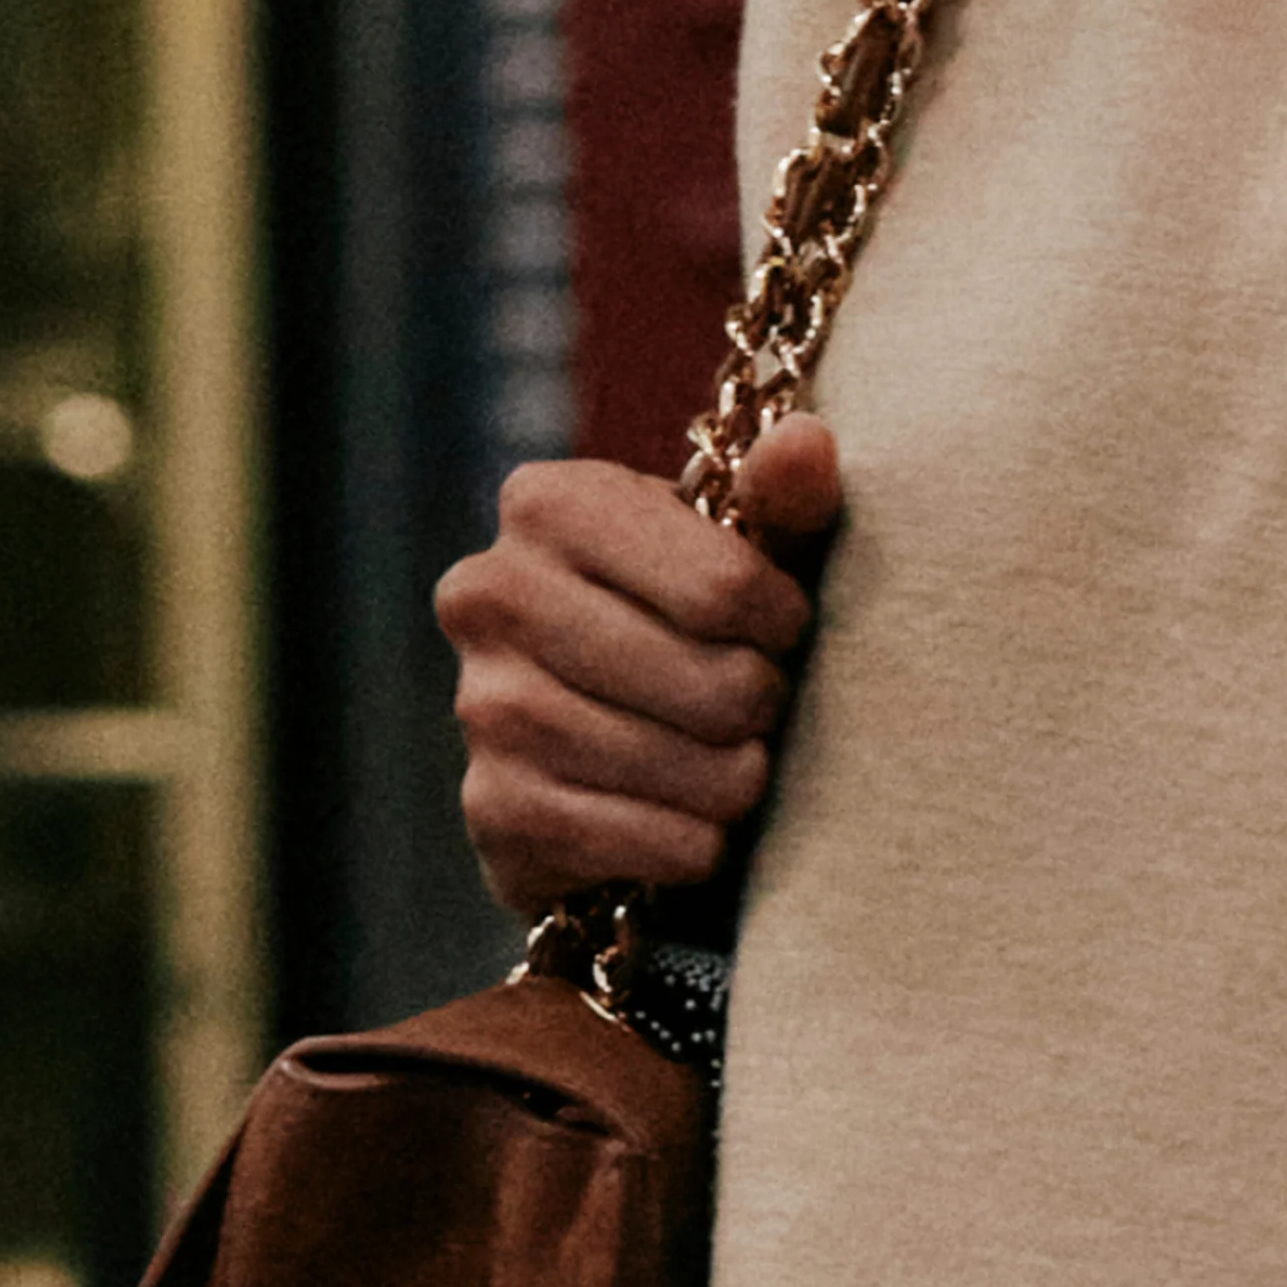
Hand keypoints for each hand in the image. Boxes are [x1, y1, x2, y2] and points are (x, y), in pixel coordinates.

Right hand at [433, 419, 841, 912]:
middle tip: (762, 706)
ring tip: (741, 766)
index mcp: (550, 502)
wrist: (611, 738)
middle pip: (705, 681)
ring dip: (732, 781)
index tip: (783, 630)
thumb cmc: (699, 621)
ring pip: (668, 764)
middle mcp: (490, 592)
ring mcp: (480, 703)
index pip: (723, 588)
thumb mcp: (747, 549)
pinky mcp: (493, 806)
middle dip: (759, 705)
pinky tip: (699, 826)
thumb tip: (806, 443)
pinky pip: (630, 839)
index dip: (782, 624)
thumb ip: (783, 498)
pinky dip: (688, 843)